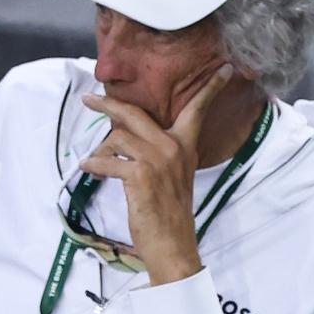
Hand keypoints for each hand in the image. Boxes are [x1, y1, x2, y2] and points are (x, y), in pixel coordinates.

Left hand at [79, 65, 232, 285]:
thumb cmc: (170, 216)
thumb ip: (161, 155)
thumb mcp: (173, 178)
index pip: (198, 110)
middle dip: (108, 104)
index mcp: (185, 147)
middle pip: (135, 113)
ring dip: (101, 150)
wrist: (173, 245)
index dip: (211, 88)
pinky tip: (88, 169)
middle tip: (90, 100)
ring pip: (117, 136)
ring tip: (95, 162)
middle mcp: (174, 148)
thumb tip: (127, 138)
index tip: (226, 68)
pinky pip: (109, 160)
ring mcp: (157, 160)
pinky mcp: (141, 175)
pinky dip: (94, 165)